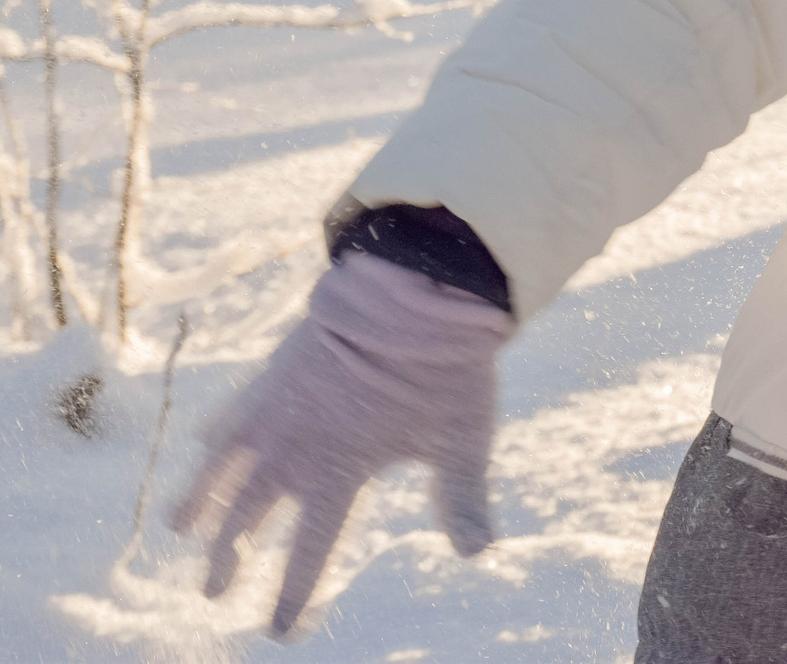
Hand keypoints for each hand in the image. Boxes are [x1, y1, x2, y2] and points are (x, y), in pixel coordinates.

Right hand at [172, 252, 510, 634]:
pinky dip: (216, 435)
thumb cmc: (446, 363)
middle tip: (215, 590)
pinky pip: (234, 410)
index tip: (280, 631)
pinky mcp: (274, 369)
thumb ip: (464, 496)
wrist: (414, 284)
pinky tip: (204, 443)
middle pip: (248, 516)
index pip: (310, 550)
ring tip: (180, 528)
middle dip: (229, 557)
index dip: (294, 594)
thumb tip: (477, 554)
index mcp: (340, 470)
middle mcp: (296, 445)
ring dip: (201, 501)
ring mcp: (277, 406)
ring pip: (224, 467)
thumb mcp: (463, 435)